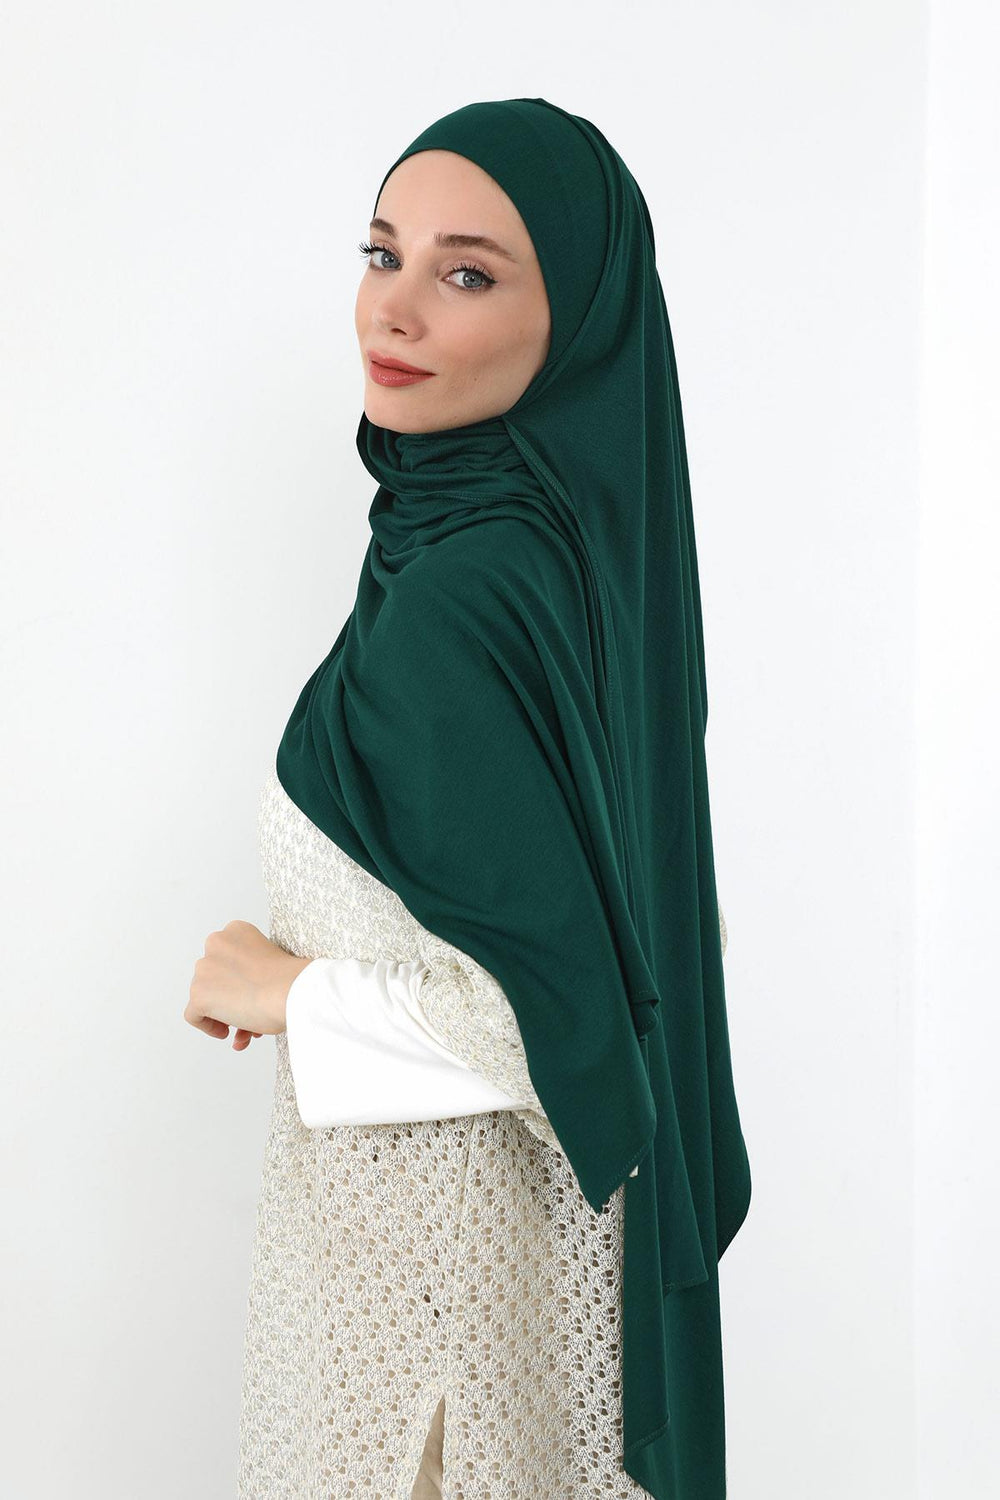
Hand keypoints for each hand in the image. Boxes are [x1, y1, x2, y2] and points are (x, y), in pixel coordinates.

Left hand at [184, 919, 312, 1049]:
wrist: (291, 990)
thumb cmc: (290, 980)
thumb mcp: (270, 967)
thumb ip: (250, 977)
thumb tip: (239, 1003)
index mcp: (236, 930)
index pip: (226, 958)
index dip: (237, 981)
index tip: (250, 994)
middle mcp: (216, 942)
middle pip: (214, 978)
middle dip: (230, 999)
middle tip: (248, 1016)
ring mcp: (204, 968)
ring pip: (205, 996)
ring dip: (223, 1014)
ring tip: (244, 1029)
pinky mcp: (199, 994)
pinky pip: (193, 1015)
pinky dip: (208, 1026)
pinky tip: (227, 1032)